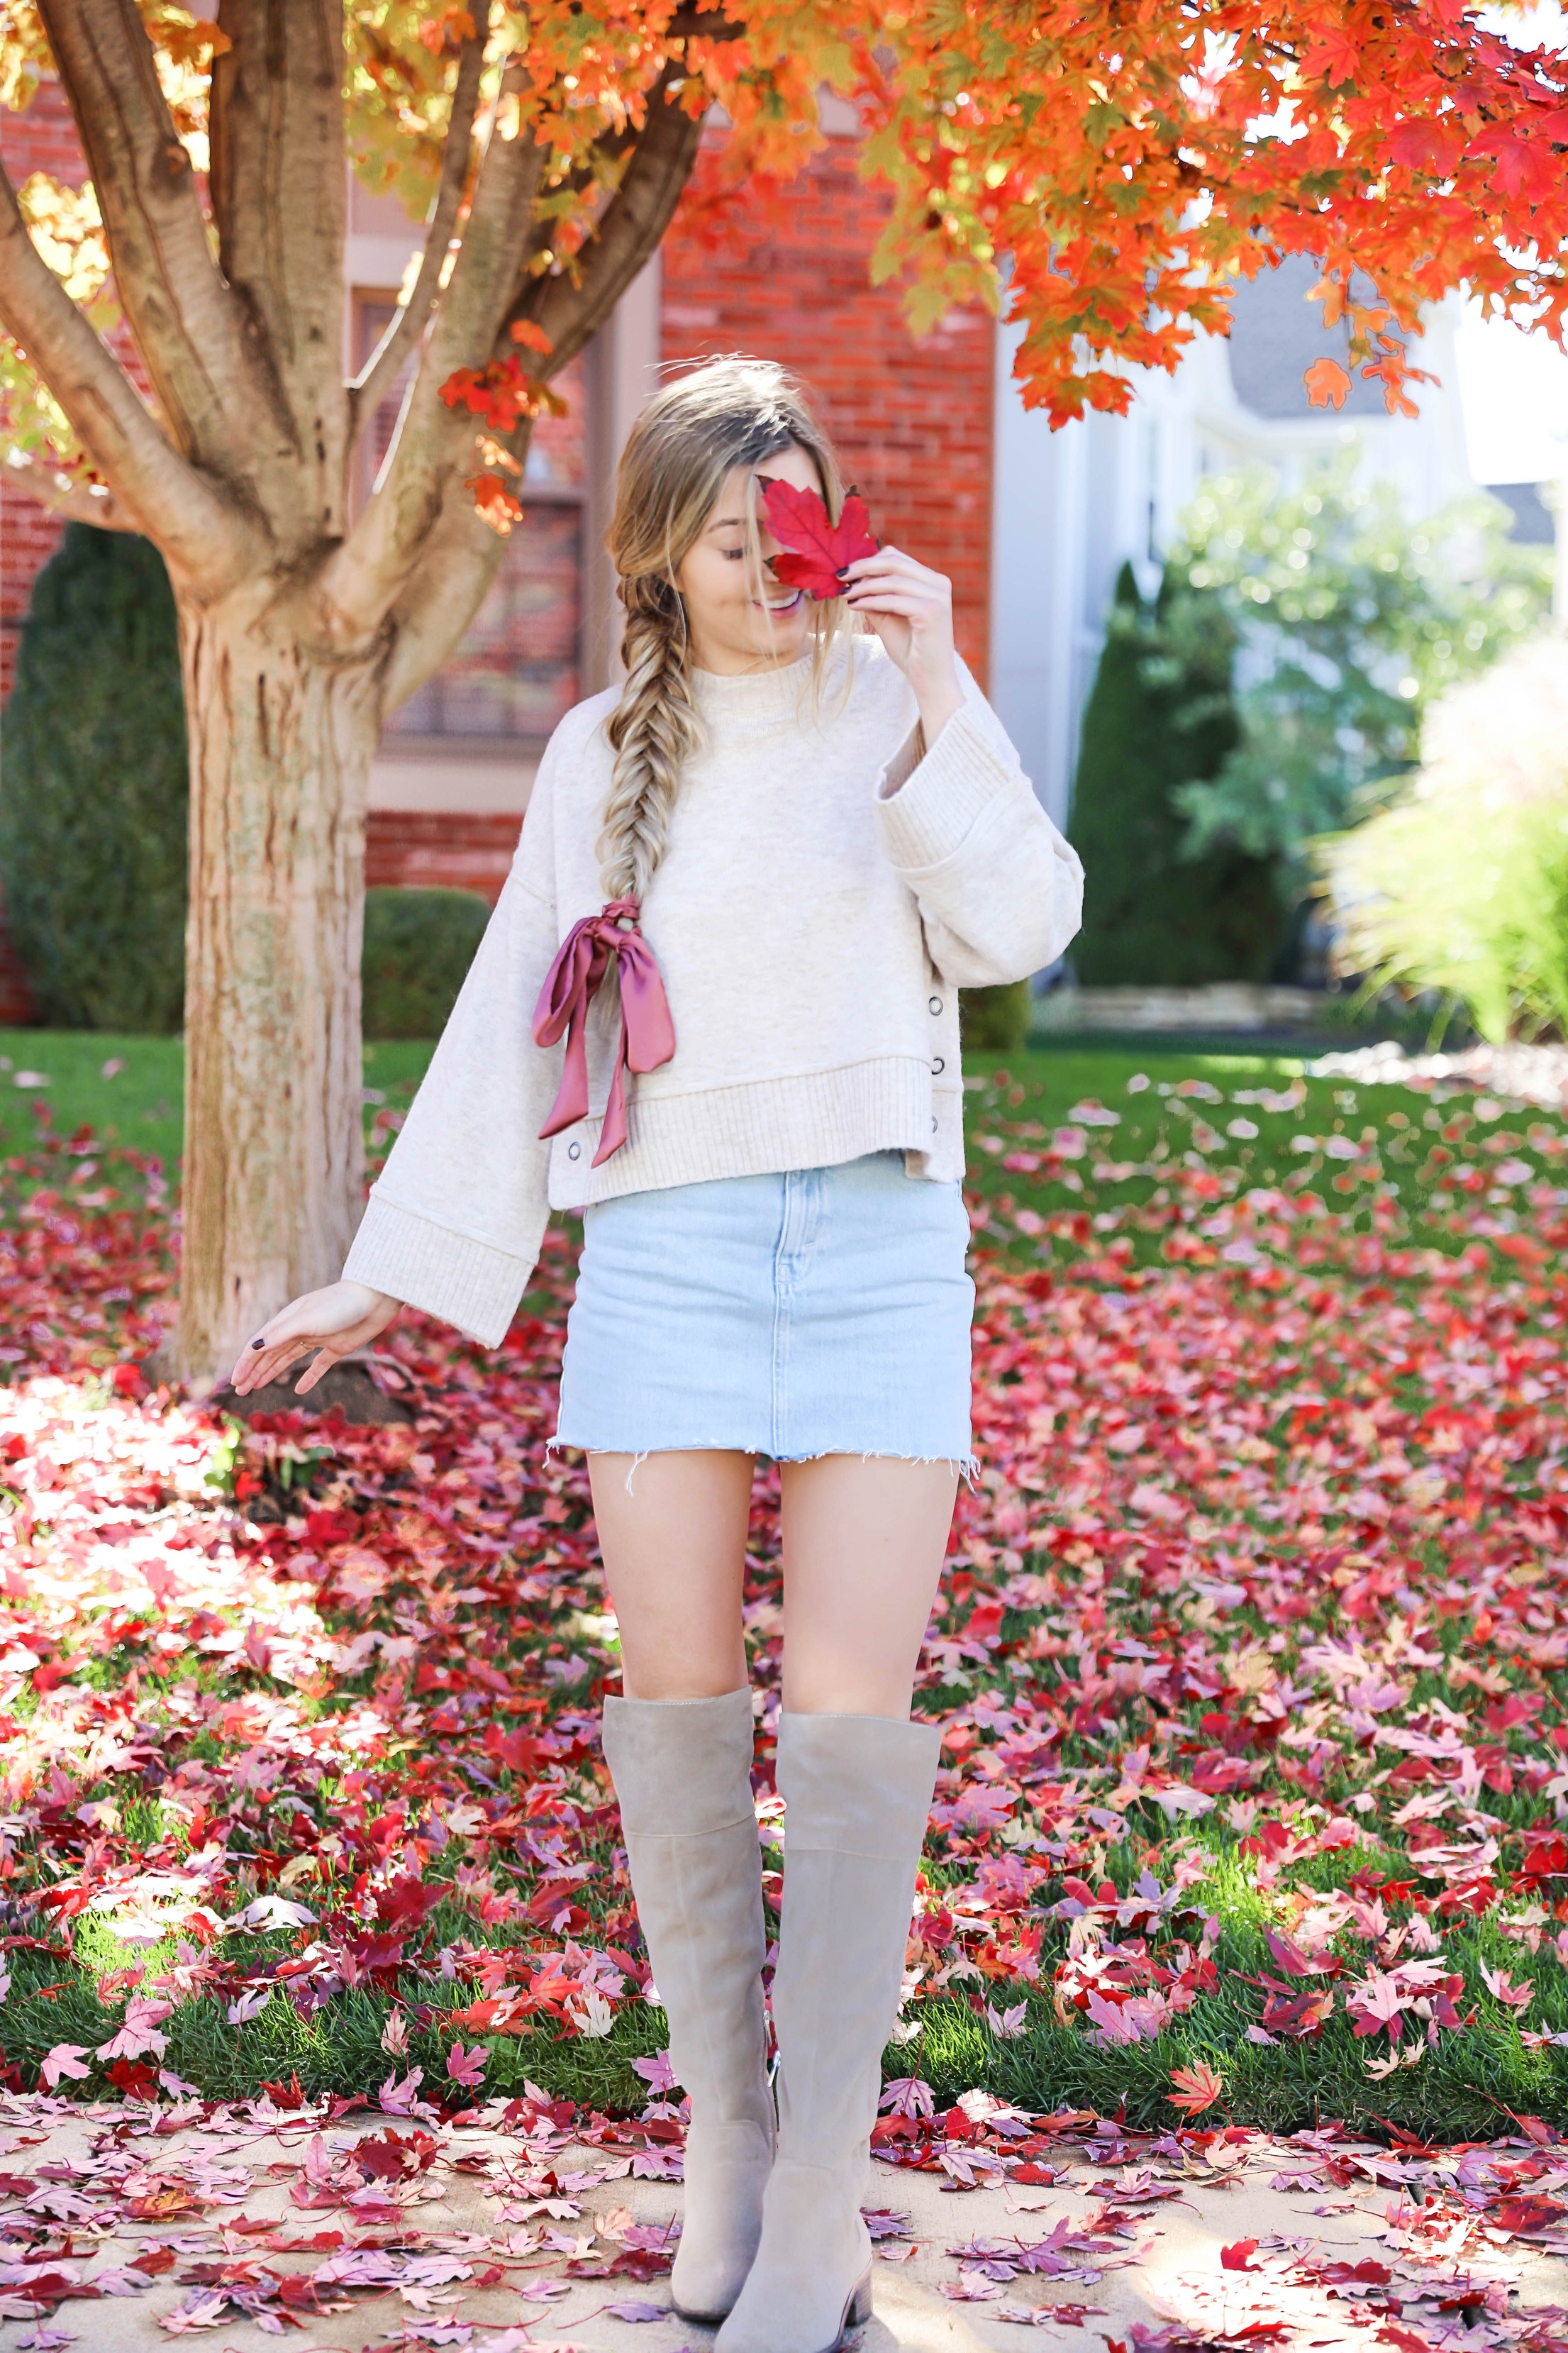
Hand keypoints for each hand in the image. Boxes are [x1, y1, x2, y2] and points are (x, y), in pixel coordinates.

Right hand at [228, 1280, 400, 1397]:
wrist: (376, 1299)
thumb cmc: (341, 1305)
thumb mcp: (307, 1320)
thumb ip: (281, 1334)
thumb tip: (254, 1348)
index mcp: (288, 1320)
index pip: (260, 1344)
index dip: (246, 1363)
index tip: (235, 1381)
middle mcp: (299, 1329)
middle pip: (270, 1354)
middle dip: (254, 1372)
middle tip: (240, 1390)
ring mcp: (318, 1338)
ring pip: (288, 1359)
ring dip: (272, 1373)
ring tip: (257, 1387)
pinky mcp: (337, 1347)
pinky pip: (318, 1366)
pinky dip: (308, 1378)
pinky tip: (298, 1390)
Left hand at [842, 544, 964, 742]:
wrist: (929, 680)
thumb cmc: (910, 650)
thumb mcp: (888, 617)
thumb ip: (874, 596)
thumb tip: (850, 579)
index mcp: (931, 580)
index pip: (896, 558)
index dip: (868, 560)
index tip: (845, 572)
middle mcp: (939, 583)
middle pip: (894, 561)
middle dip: (863, 566)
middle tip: (839, 576)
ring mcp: (938, 596)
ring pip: (892, 580)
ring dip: (863, 586)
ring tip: (845, 594)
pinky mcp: (932, 611)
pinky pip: (894, 600)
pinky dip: (871, 601)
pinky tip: (854, 606)